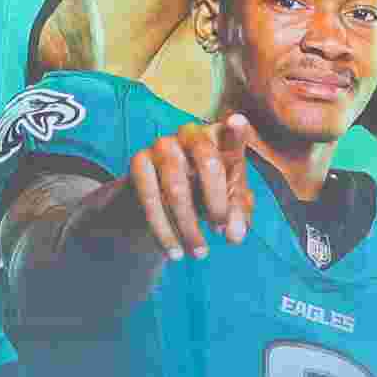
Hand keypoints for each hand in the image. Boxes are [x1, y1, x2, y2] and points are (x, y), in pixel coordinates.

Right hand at [117, 112, 262, 257]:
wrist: (157, 211)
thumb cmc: (203, 201)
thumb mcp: (227, 209)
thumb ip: (237, 218)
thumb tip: (234, 234)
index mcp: (220, 140)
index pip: (231, 136)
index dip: (235, 133)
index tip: (237, 123)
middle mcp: (192, 135)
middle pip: (208, 160)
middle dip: (217, 200)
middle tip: (220, 230)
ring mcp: (162, 145)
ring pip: (177, 187)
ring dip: (189, 225)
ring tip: (199, 253)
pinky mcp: (138, 161)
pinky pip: (150, 197)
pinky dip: (163, 228)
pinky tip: (173, 251)